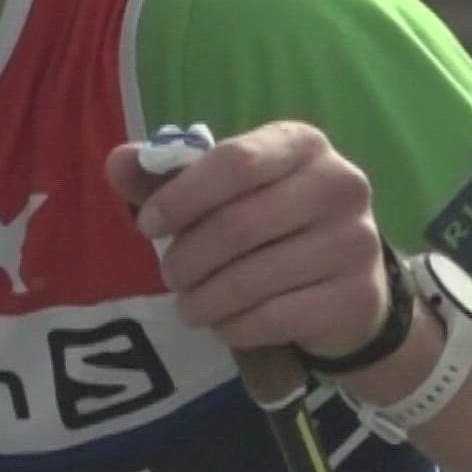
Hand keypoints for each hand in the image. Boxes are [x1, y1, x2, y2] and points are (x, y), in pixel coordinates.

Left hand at [106, 121, 388, 359]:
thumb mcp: (225, 193)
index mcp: (302, 144)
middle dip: (188, 259)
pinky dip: (234, 327)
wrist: (350, 289)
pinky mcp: (354, 297)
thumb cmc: (274, 227)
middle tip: (169, 276)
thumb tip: (116, 162)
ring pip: (253, 279)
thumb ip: (168, 176)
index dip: (181, 197)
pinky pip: (273, 318)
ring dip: (204, 300)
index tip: (147, 226)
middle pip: (238, 226)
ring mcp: (354, 242)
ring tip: (189, 306)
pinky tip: (223, 324)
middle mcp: (339, 184)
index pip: (234, 162)